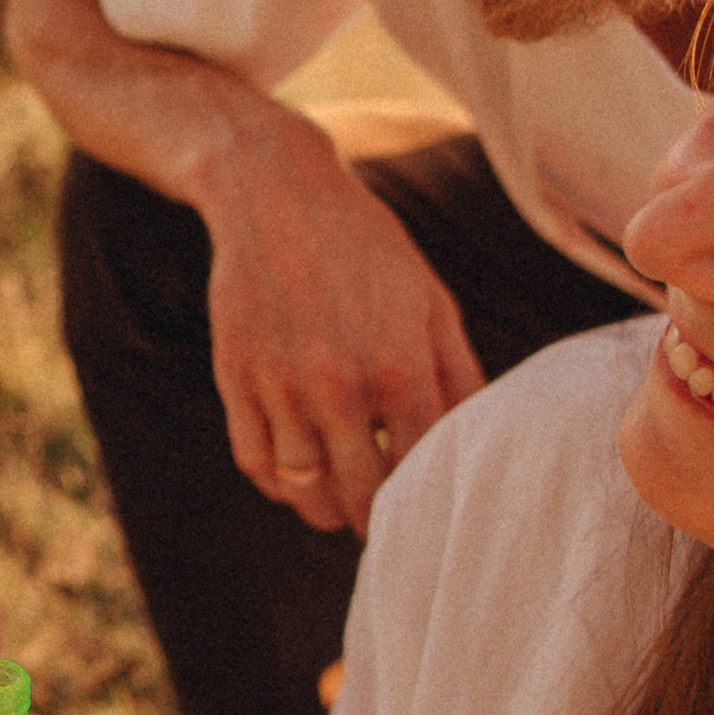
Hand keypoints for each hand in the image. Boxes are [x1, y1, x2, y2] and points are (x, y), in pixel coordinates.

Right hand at [198, 113, 481, 534]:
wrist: (274, 194)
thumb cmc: (366, 245)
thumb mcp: (430, 299)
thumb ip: (459, 372)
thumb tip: (477, 437)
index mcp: (399, 364)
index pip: (421, 467)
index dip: (429, 496)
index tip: (431, 507)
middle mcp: (339, 383)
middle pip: (363, 493)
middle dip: (380, 516)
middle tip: (387, 521)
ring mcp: (281, 384)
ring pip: (306, 489)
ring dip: (328, 511)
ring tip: (343, 508)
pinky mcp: (236, 378)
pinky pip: (256, 462)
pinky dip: (280, 485)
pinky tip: (301, 478)